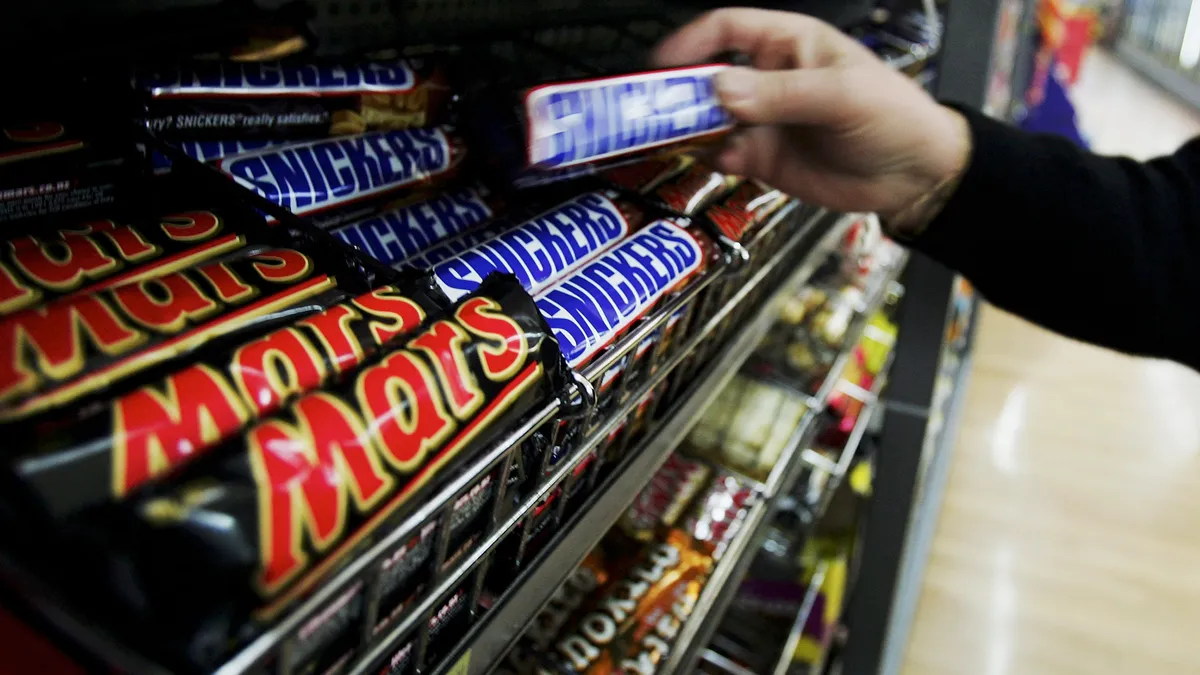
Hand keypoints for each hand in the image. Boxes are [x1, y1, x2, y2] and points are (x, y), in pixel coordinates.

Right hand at [654, 8, 970, 225]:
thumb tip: (721, 89)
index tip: (663, 64)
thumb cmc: (893, 117)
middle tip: (656, 110)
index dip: (692, 41)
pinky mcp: (763, 158)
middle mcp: (767, 80)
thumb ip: (781, 94)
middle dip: (680, 91)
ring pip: (709, 120)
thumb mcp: (842, 95)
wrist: (916, 177)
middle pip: (707, 77)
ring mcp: (762, 120)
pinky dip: (711, 158)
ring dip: (689, 129)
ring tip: (674, 140)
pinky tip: (715, 161)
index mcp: (788, 45)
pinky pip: (723, 154)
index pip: (727, 30)